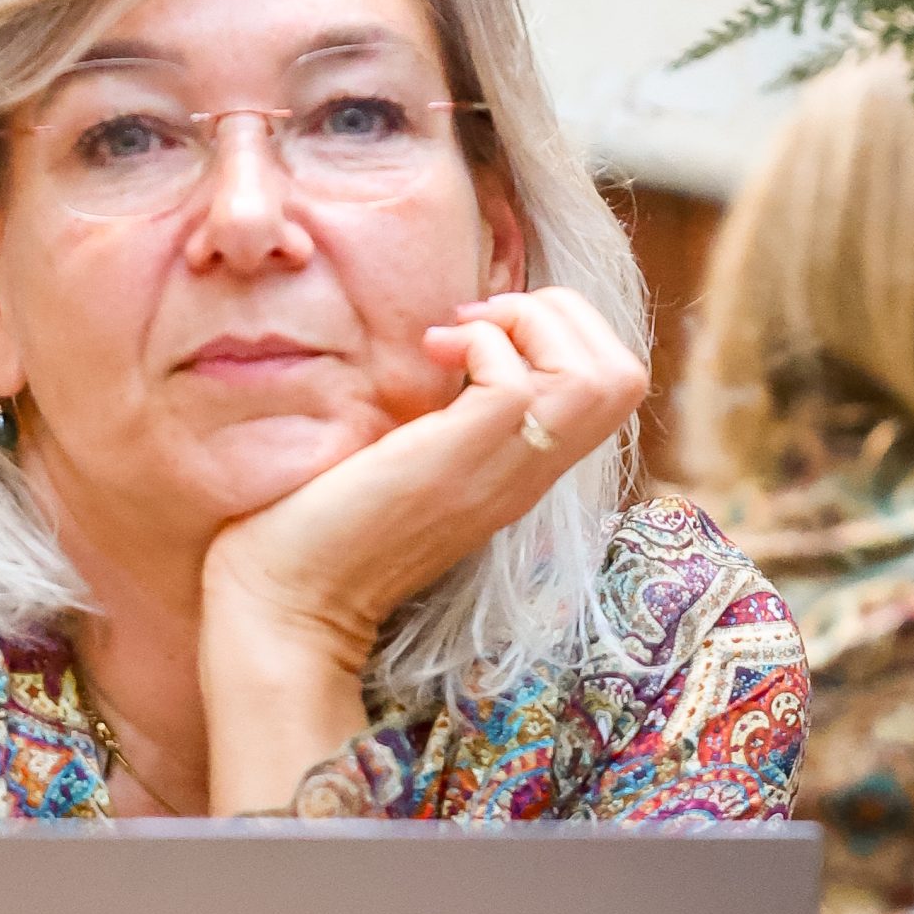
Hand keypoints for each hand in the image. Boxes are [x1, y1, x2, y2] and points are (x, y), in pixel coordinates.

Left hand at [198, 288, 648, 807]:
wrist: (289, 601)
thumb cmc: (326, 528)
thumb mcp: (413, 457)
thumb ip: (448, 415)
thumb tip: (446, 342)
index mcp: (524, 467)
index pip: (614, 382)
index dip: (564, 328)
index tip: (483, 329)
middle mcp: (531, 471)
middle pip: (624, 371)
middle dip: (561, 312)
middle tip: (480, 323)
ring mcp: (507, 469)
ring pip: (601, 372)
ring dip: (530, 321)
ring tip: (457, 339)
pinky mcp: (466, 460)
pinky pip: (523, 379)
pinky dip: (482, 340)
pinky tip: (429, 357)